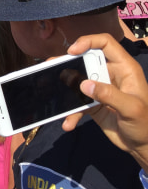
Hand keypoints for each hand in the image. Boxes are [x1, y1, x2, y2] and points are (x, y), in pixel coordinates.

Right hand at [62, 33, 147, 170]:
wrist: (143, 146)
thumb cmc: (145, 124)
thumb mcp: (131, 109)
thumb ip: (109, 95)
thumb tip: (83, 84)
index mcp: (124, 68)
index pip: (105, 43)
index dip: (88, 42)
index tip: (72, 51)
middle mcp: (110, 74)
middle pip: (85, 60)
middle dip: (67, 63)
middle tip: (50, 68)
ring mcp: (100, 88)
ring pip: (77, 80)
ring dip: (64, 87)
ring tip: (50, 91)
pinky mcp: (92, 103)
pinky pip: (76, 102)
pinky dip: (70, 112)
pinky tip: (68, 123)